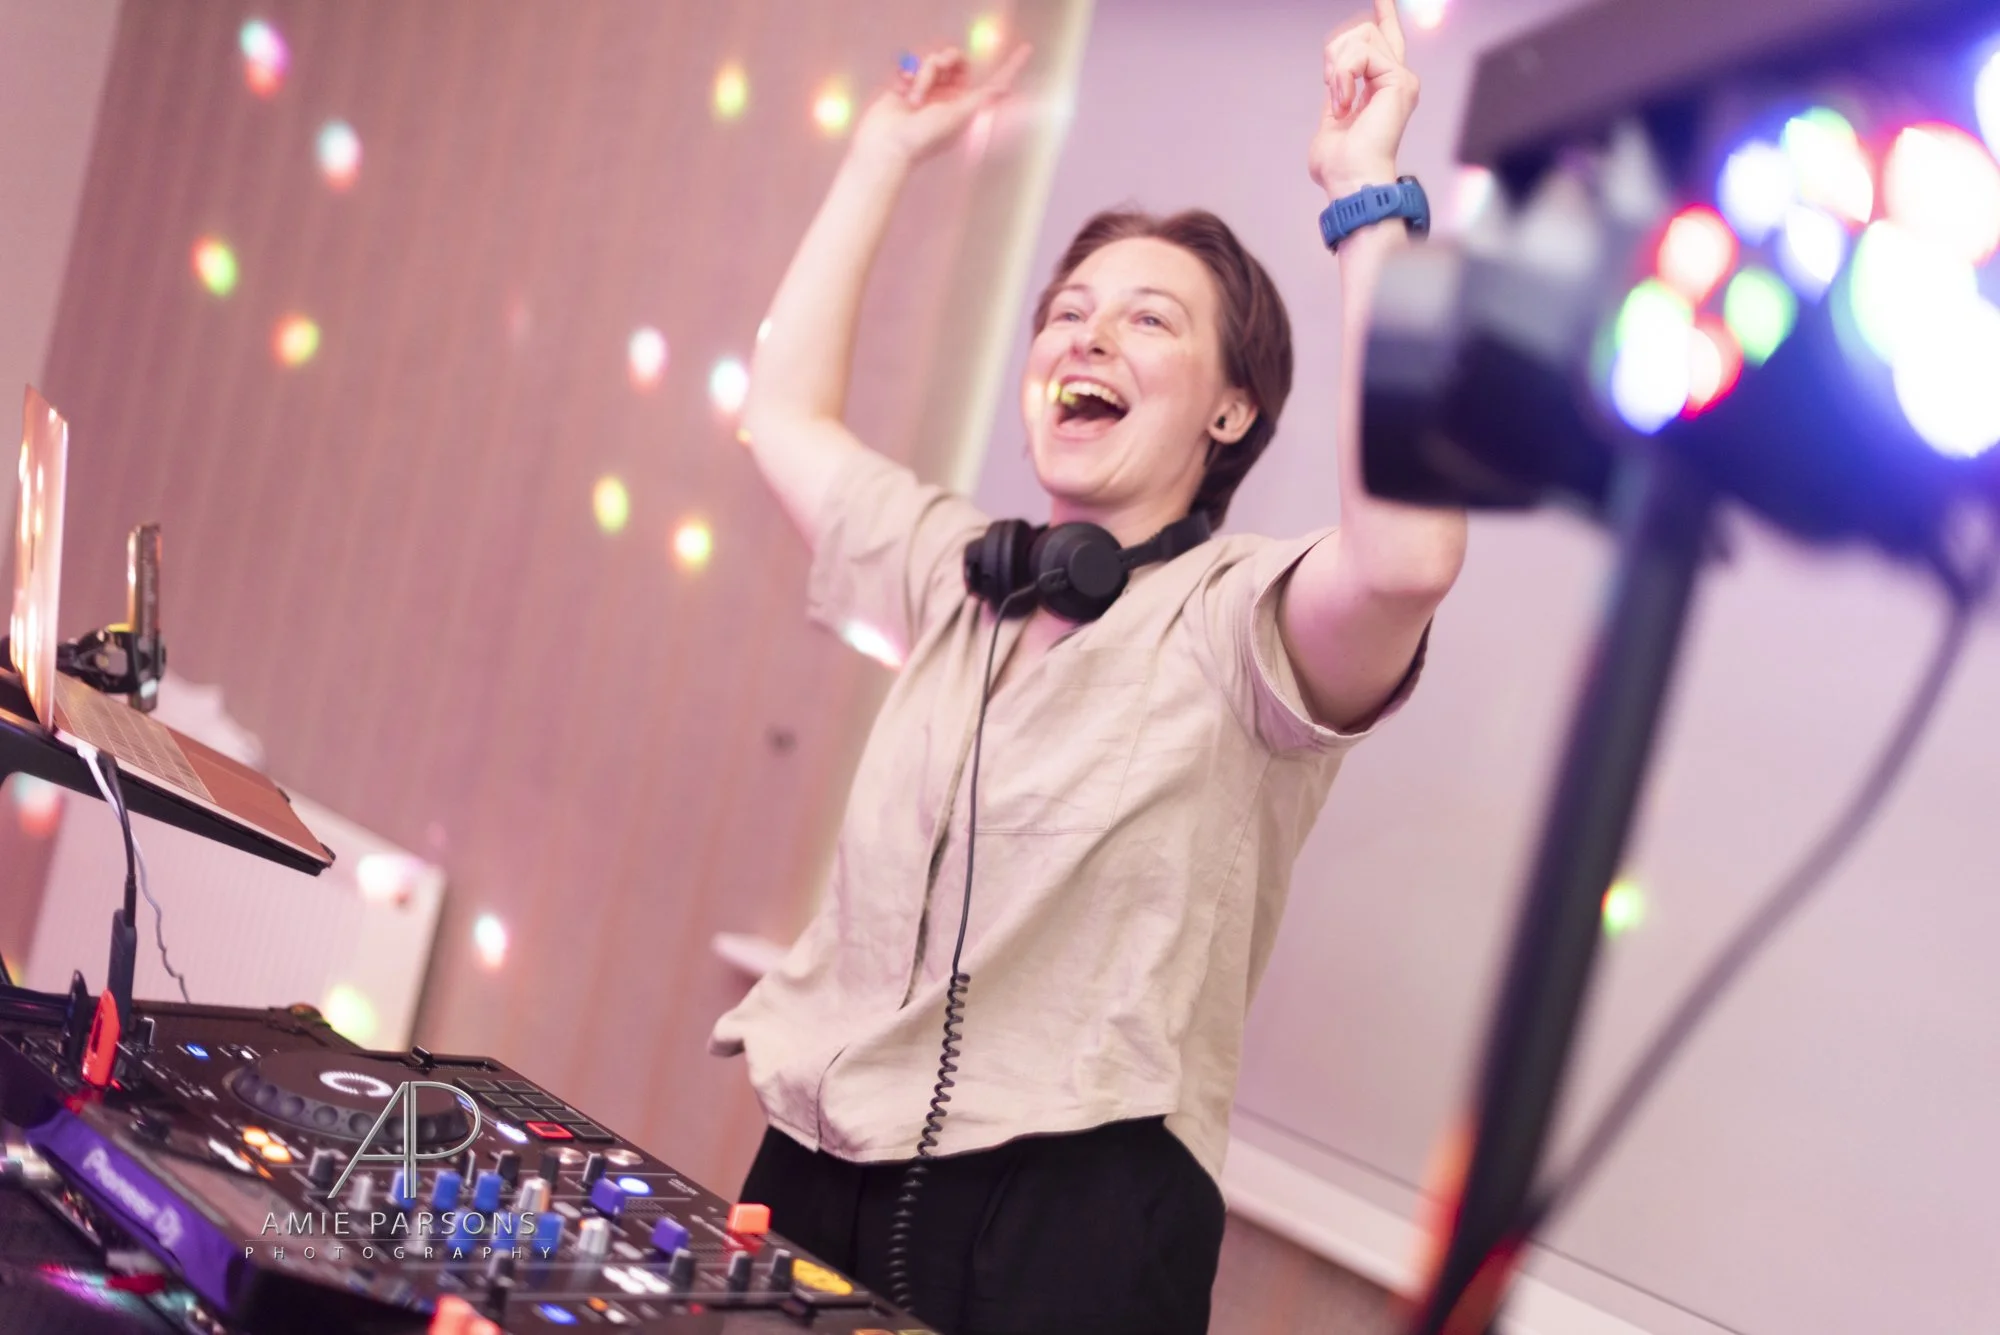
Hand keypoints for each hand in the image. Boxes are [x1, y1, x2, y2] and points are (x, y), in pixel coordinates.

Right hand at [853, 43, 1031, 166]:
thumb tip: (1006, 89)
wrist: (885, 145)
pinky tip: (901, 89)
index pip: (993, 82)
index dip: (1009, 66)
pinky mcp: (905, 85)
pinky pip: (912, 64)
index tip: (1026, 49)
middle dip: (948, 60)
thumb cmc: (921, 138)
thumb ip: (980, 99)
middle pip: (957, 61)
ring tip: (913, 99)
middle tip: (942, 67)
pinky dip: (907, 74)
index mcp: (965, 106)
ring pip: (933, 61)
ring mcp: (926, 90)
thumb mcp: (955, 117)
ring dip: (924, 75)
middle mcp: (948, 96)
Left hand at [1308, 0, 1419, 199]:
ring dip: (1338, 68)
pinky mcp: (1399, 80)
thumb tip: (1334, 84)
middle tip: (1332, 90)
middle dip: (1336, 54)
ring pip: (1362, 36)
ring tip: (1340, 102)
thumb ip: (1337, 96)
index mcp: (1383, 89)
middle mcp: (1398, 80)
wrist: (1352, 182)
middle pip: (1365, 30)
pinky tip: (1345, 104)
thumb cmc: (1340, 166)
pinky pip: (1361, 54)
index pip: (1386, 40)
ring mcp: (1401, 79)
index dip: (1384, 14)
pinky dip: (1343, 76)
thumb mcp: (1332, 121)